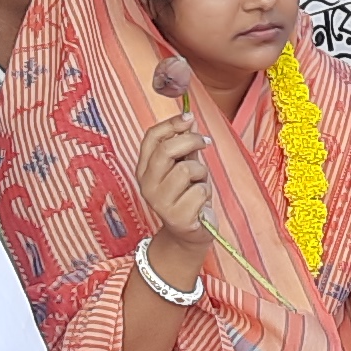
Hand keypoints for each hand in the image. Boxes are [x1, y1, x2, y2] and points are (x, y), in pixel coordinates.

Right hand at [132, 110, 215, 260]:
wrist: (189, 233)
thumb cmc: (187, 196)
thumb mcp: (184, 166)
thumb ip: (184, 145)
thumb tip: (188, 119)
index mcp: (144, 169)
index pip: (151, 138)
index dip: (171, 124)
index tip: (189, 117)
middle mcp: (147, 185)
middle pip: (167, 150)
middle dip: (191, 141)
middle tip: (205, 142)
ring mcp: (160, 202)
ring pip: (187, 169)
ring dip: (201, 173)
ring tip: (198, 184)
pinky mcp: (177, 217)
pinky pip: (199, 191)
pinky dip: (205, 193)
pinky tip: (200, 203)